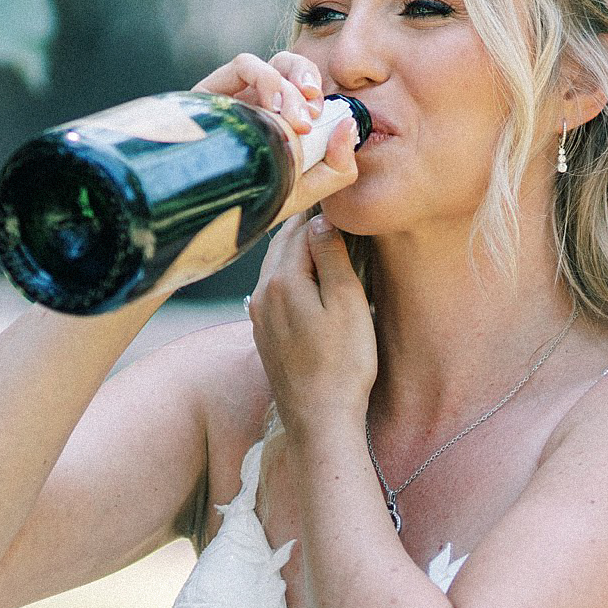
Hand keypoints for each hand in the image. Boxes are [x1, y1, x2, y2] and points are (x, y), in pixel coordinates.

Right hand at [193, 51, 359, 216]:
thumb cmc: (252, 204)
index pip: (304, 89)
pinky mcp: (210, 91)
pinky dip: (266, 79)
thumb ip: (338, 166)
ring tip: (293, 119)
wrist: (203, 214)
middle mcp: (257, 104)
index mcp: (278, 121)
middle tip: (311, 114)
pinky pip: (244, 64)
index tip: (323, 116)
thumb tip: (348, 125)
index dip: (318, 93)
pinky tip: (270, 109)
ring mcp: (234, 96)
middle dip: (307, 82)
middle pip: (290, 67)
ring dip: (289, 85)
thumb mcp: (304, 193)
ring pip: (271, 63)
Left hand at [248, 214, 376, 438]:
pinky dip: (289, 271)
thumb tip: (320, 220)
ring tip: (318, 230)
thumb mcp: (347, 305)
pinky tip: (304, 273)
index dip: (318, 205)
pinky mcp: (264, 334)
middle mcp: (262, 293)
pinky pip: (274, 287)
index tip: (334, 188)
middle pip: (282, 243)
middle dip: (303, 221)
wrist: (319, 420)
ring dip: (295, 246)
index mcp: (283, 280)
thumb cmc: (342, 365)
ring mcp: (259, 315)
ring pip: (274, 265)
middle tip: (326, 201)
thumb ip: (332, 258)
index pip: (299, 228)